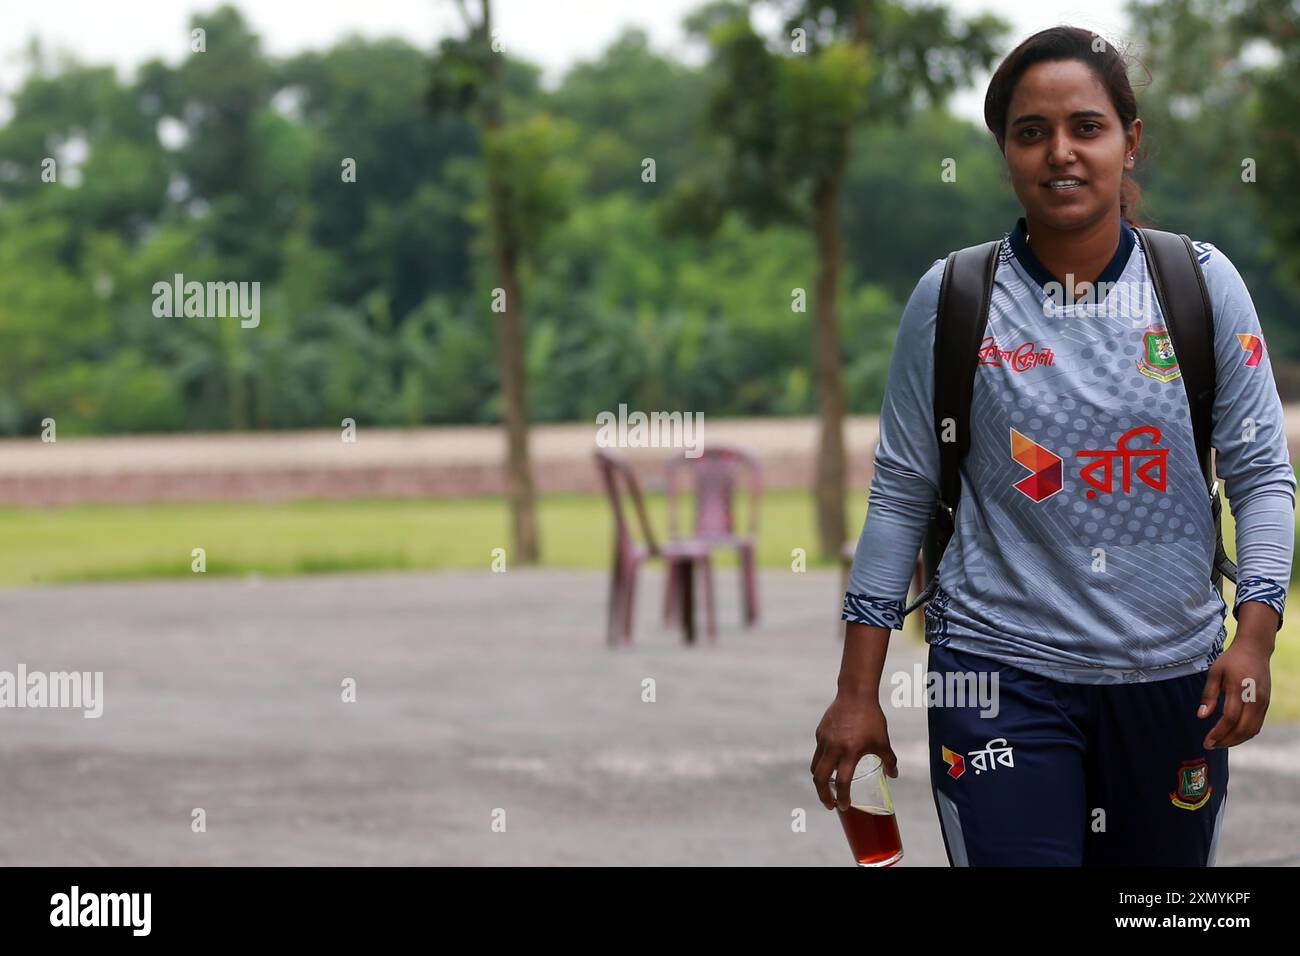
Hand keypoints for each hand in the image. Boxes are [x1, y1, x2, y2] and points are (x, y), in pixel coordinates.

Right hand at [810, 691, 897, 810]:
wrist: (856, 694)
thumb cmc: (872, 718)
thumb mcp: (883, 741)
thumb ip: (889, 760)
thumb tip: (893, 775)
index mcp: (850, 752)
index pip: (842, 782)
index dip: (842, 797)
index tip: (843, 807)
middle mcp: (834, 748)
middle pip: (820, 778)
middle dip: (823, 795)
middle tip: (830, 805)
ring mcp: (824, 740)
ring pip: (815, 766)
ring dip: (820, 781)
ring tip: (827, 788)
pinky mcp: (820, 732)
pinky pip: (819, 752)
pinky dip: (822, 762)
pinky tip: (831, 763)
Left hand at [1198, 624, 1272, 748]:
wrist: (1255, 650)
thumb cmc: (1231, 660)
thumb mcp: (1214, 672)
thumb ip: (1208, 695)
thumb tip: (1201, 716)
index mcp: (1239, 689)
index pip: (1229, 719)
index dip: (1218, 733)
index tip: (1206, 741)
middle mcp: (1255, 699)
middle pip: (1242, 729)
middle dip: (1226, 741)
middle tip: (1211, 745)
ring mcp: (1263, 703)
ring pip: (1252, 730)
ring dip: (1236, 740)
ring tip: (1220, 742)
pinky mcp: (1266, 704)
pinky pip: (1257, 725)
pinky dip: (1245, 734)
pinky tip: (1232, 735)